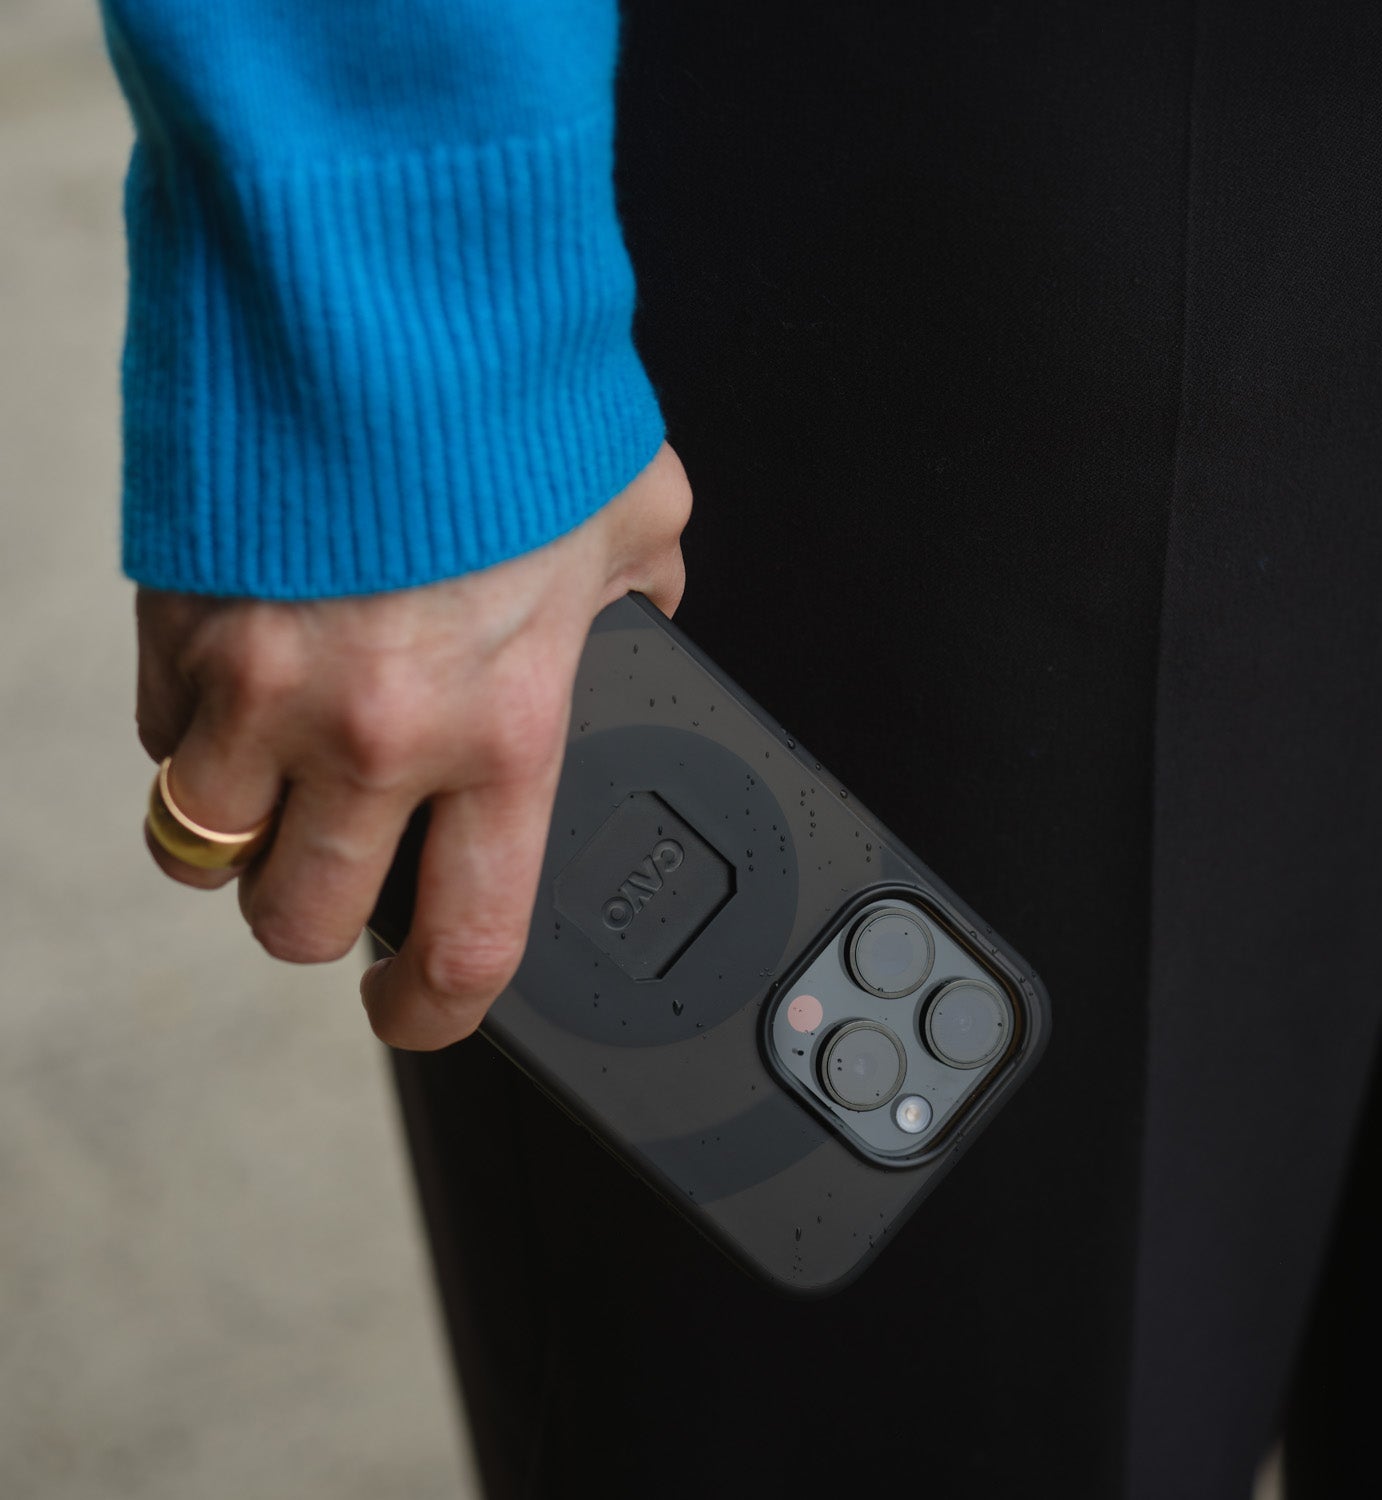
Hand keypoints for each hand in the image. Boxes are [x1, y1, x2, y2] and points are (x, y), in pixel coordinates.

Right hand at [137, 442, 690, 1048]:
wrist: (388, 284)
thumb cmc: (522, 403)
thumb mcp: (636, 518)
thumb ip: (641, 604)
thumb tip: (641, 626)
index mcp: (503, 728)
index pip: (466, 942)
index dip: (429, 1013)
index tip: (410, 1012)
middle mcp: (375, 733)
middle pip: (295, 919)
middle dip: (311, 916)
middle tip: (339, 867)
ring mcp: (257, 686)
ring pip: (200, 846)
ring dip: (237, 834)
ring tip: (279, 779)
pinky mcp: (177, 625)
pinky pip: (158, 735)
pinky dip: (194, 733)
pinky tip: (244, 680)